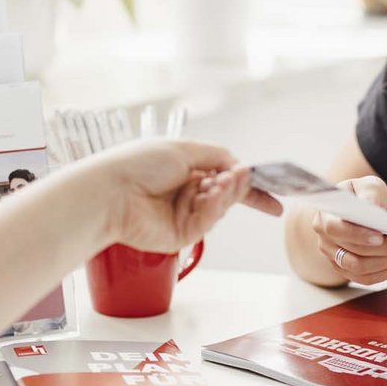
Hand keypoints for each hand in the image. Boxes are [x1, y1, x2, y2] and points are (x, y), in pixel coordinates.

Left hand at [92, 139, 281, 253]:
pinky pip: (207, 222)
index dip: (250, 186)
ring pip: (220, 208)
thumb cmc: (139, 164)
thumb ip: (217, 156)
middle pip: (227, 194)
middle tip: (243, 178)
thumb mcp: (184, 149)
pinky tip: (208, 195)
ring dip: (224, 193)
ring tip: (222, 182)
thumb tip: (239, 166)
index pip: (225, 178)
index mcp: (185, 170)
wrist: (111, 192)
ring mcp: (184, 216)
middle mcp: (186, 193)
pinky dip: (212, 208)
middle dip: (238, 186)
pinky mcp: (181, 236)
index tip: (275, 195)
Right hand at [309, 176, 386, 284]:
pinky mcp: (344, 269)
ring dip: (384, 262)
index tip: (381, 236)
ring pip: (358, 268)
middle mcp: (324, 239)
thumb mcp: (368, 186)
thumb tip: (372, 206)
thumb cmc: (363, 195)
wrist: (360, 208)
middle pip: (352, 251)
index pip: (335, 228)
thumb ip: (370, 193)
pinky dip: (382, 273)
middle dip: (384, 249)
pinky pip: (363, 278)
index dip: (357, 234)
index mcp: (324, 216)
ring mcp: (332, 256)